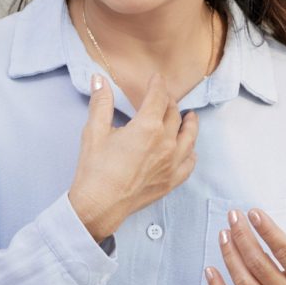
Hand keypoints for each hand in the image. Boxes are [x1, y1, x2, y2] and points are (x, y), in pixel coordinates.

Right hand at [68, 73, 198, 240]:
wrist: (100, 205)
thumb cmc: (96, 170)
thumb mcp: (94, 132)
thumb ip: (101, 102)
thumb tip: (99, 79)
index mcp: (147, 127)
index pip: (158, 97)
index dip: (157, 84)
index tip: (156, 78)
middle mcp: (166, 143)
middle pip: (173, 114)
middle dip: (168, 102)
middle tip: (163, 98)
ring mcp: (172, 163)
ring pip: (189, 136)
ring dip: (188, 124)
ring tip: (189, 117)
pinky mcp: (172, 180)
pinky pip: (190, 162)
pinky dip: (191, 152)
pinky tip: (188, 149)